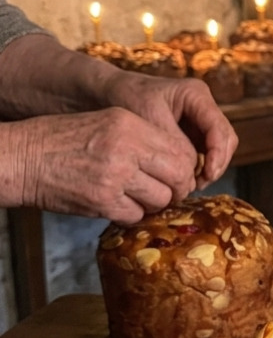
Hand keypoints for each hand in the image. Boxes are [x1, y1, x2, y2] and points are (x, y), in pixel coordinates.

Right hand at [13, 108, 201, 222]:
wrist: (23, 157)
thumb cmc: (63, 139)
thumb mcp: (107, 122)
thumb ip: (143, 138)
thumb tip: (178, 162)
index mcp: (131, 124)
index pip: (180, 151)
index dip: (185, 168)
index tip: (178, 176)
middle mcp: (127, 148)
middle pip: (178, 177)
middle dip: (177, 189)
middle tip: (168, 192)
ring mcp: (115, 176)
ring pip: (160, 199)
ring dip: (153, 203)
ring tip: (138, 197)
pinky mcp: (102, 201)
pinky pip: (135, 215)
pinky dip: (131, 214)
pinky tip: (119, 204)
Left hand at [103, 74, 237, 186]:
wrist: (106, 93)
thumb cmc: (126, 99)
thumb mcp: (148, 120)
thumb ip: (173, 145)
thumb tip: (191, 172)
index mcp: (196, 95)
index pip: (220, 128)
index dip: (218, 153)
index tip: (208, 174)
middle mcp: (203, 107)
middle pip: (226, 140)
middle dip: (216, 163)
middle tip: (199, 184)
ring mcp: (198, 121)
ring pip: (218, 149)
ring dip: (208, 168)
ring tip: (189, 185)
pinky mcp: (191, 133)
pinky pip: (204, 153)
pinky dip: (198, 168)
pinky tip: (183, 180)